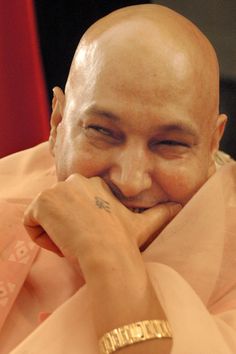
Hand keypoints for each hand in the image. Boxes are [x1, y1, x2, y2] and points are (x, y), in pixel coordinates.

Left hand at [23, 174, 180, 260]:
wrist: (107, 253)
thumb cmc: (124, 241)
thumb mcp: (144, 225)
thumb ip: (162, 212)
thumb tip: (180, 207)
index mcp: (95, 185)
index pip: (74, 205)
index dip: (80, 225)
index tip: (91, 238)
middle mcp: (75, 181)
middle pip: (59, 210)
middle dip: (66, 228)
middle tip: (82, 243)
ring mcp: (57, 189)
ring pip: (46, 216)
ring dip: (55, 234)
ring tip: (73, 244)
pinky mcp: (42, 202)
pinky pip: (32, 222)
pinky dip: (42, 238)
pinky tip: (61, 244)